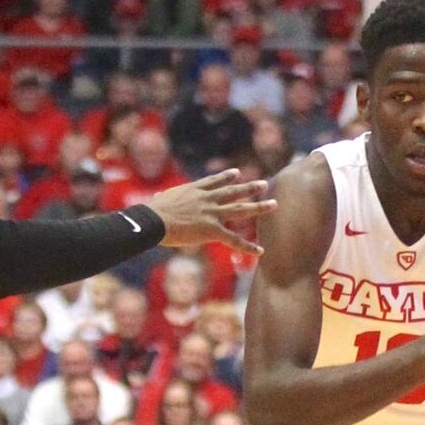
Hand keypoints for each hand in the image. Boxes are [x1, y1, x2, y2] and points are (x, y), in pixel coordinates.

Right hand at [147, 169, 275, 253]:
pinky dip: (247, 246)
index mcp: (194, 191)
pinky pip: (234, 239)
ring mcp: (212, 213)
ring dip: (259, 207)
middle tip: (263, 183)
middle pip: (233, 191)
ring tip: (273, 204)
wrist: (154, 220)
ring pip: (241, 209)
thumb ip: (164, 199)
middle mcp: (207, 199)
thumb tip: (157, 199)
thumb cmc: (151, 213)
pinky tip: (260, 251)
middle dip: (249, 188)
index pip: (214, 182)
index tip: (237, 173)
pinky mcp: (212, 229)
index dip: (227, 177)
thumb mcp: (159, 200)